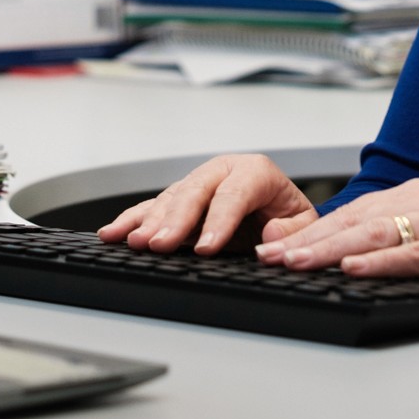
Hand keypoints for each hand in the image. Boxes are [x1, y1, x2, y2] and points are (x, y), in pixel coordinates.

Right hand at [97, 154, 318, 255]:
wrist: (279, 210)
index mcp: (255, 171)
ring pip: (170, 198)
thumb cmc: (288, 215)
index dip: (219, 221)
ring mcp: (198, 183)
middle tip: (159, 245)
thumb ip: (291, 229)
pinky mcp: (180, 198)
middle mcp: (222, 171)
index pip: (235, 194)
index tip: (206, 248)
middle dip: (175, 220)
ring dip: (149, 221)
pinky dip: (132, 219)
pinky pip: (152, 206)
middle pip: (195, 192)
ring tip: (134, 241)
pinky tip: (114, 232)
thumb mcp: (304, 223)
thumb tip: (270, 235)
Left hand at [253, 178, 418, 309]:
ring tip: (294, 261)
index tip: (272, 245)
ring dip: (328, 249)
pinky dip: (379, 262)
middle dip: (305, 239)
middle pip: (353, 220)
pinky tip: (352, 269)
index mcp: (414, 197)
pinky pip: (413, 254)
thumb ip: (395, 238)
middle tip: (267, 255)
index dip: (308, 229)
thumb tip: (342, 258)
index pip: (350, 213)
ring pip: (374, 233)